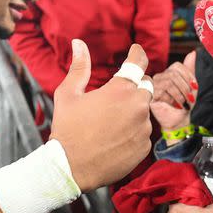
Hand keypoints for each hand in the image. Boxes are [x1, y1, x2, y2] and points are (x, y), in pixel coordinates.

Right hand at [51, 40, 152, 191]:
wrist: (71, 168)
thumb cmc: (67, 130)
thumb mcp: (68, 94)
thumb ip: (79, 67)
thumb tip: (79, 43)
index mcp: (120, 90)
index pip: (139, 63)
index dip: (137, 54)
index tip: (136, 50)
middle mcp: (137, 107)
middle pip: (146, 87)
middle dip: (134, 86)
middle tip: (116, 95)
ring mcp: (143, 128)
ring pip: (144, 111)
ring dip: (132, 111)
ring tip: (110, 122)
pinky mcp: (144, 146)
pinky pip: (143, 132)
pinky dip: (133, 131)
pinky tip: (114, 137)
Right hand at [150, 51, 196, 131]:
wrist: (178, 120)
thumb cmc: (184, 103)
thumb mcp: (191, 85)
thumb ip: (190, 70)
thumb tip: (193, 52)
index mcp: (168, 72)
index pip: (177, 66)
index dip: (188, 76)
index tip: (195, 88)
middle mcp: (159, 77)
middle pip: (173, 74)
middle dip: (185, 88)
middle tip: (190, 99)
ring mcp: (152, 86)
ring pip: (168, 83)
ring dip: (180, 95)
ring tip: (183, 103)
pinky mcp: (149, 96)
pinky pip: (162, 92)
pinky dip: (172, 100)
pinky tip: (175, 105)